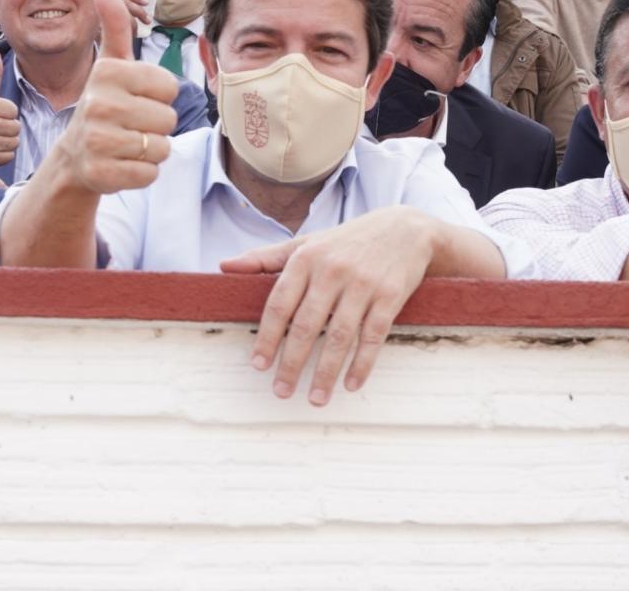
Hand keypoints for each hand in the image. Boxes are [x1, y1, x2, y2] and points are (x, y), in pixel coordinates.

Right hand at [46, 0, 179, 195]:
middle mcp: (99, 104)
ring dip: (151, 150)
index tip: (135, 97)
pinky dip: (142, 173)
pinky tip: (121, 163)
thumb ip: (114, 28)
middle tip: (130, 124)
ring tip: (126, 143)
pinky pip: (150, 174)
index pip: (169, 86)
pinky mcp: (102, 174)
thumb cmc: (105, 104)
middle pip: (168, 119)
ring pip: (161, 148)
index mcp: (107, 73)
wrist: (76, 155)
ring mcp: (98, 142)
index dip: (159, 96)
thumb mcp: (110, 65)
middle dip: (156, 125)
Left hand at [222, 206, 432, 404]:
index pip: (280, 304)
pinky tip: (351, 384)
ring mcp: (363, 284)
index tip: (258, 365)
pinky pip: (373, 337)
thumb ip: (265, 258)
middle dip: (292, 363)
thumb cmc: (347, 242)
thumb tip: (223, 266)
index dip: (267, 337)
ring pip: (340, 337)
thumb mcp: (307, 244)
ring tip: (315, 399)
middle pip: (307, 326)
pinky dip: (362, 364)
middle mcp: (333, 270)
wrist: (405, 229)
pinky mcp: (390, 296)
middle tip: (282, 391)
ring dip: (326, 372)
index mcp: (307, 258)